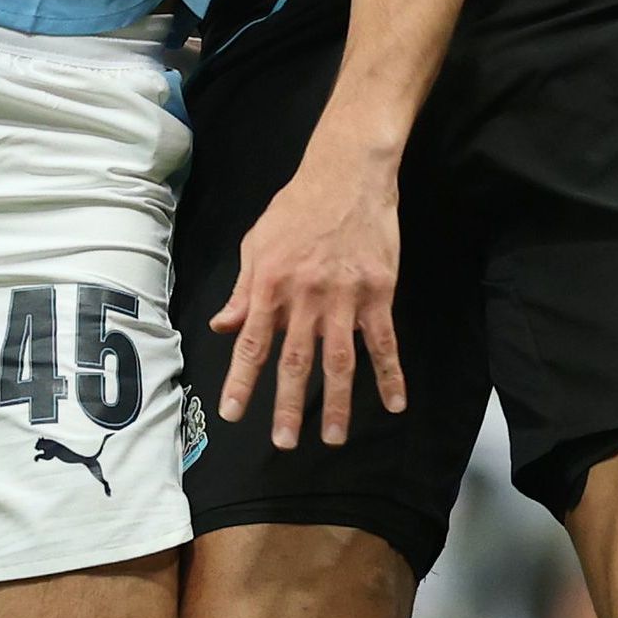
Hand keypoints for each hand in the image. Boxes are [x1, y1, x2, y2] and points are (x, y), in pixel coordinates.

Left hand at [209, 145, 405, 448]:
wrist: (347, 174)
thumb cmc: (296, 206)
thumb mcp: (257, 243)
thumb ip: (241, 290)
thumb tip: (222, 327)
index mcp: (269, 285)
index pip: (251, 344)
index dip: (241, 382)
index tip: (233, 415)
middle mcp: (304, 297)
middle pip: (295, 362)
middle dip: (288, 406)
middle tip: (285, 443)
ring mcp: (344, 297)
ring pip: (339, 361)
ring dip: (338, 403)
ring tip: (335, 437)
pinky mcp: (379, 292)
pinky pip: (385, 342)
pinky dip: (391, 374)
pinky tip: (395, 402)